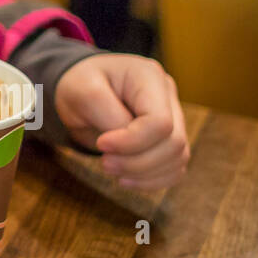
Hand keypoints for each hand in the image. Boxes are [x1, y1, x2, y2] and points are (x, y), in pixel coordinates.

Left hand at [53, 55, 189, 189]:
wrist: (80, 91)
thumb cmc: (79, 85)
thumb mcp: (82, 92)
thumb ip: (108, 115)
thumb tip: (127, 145)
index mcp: (149, 77)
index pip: (160, 121)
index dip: (133, 142)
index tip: (101, 144)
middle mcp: (167, 95)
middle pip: (174, 142)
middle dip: (137, 162)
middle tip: (104, 162)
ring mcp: (173, 117)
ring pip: (177, 158)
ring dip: (144, 174)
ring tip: (110, 168)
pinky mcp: (169, 139)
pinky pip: (174, 168)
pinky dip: (151, 180)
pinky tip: (125, 179)